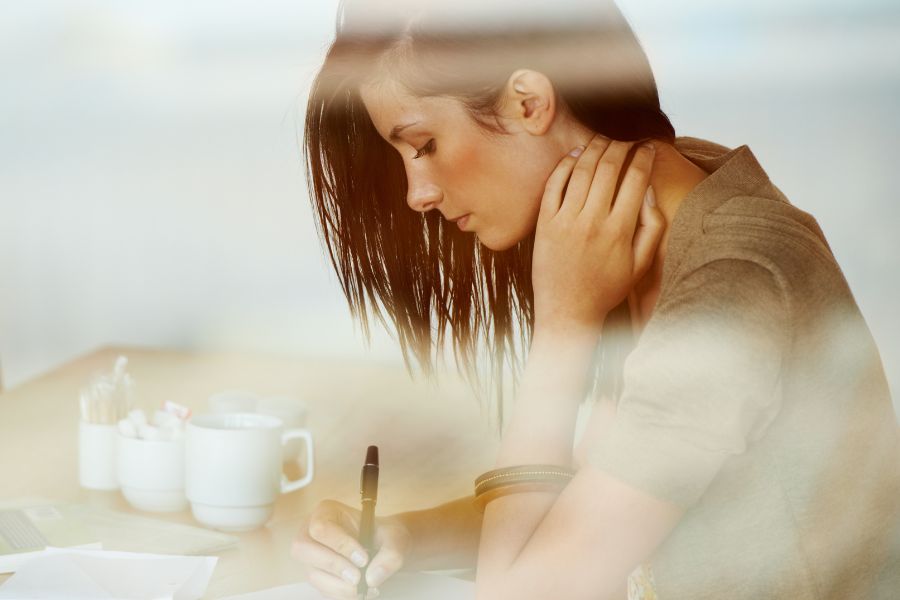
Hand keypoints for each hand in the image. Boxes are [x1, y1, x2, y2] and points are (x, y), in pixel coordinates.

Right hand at [292, 499, 411, 598]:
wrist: (384, 548)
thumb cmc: (384, 536)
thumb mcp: (394, 538)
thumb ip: (390, 554)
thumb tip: (372, 577)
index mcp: (326, 512)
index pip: (321, 528)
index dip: (340, 545)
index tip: (363, 559)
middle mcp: (311, 532)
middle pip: (303, 549)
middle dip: (333, 565)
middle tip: (358, 577)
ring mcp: (311, 556)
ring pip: (313, 574)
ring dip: (339, 585)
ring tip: (365, 587)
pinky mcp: (317, 575)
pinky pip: (322, 589)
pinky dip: (342, 594)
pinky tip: (361, 591)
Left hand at [532, 135, 664, 335]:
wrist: (567, 309)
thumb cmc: (607, 288)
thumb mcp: (641, 264)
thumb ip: (652, 227)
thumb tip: (649, 191)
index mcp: (620, 230)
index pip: (635, 178)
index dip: (644, 157)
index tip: (648, 149)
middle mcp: (592, 221)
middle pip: (608, 167)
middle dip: (621, 146)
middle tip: (626, 142)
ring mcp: (565, 221)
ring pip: (581, 170)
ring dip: (594, 149)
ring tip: (603, 142)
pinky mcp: (544, 223)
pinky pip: (554, 184)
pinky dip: (565, 164)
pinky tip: (575, 155)